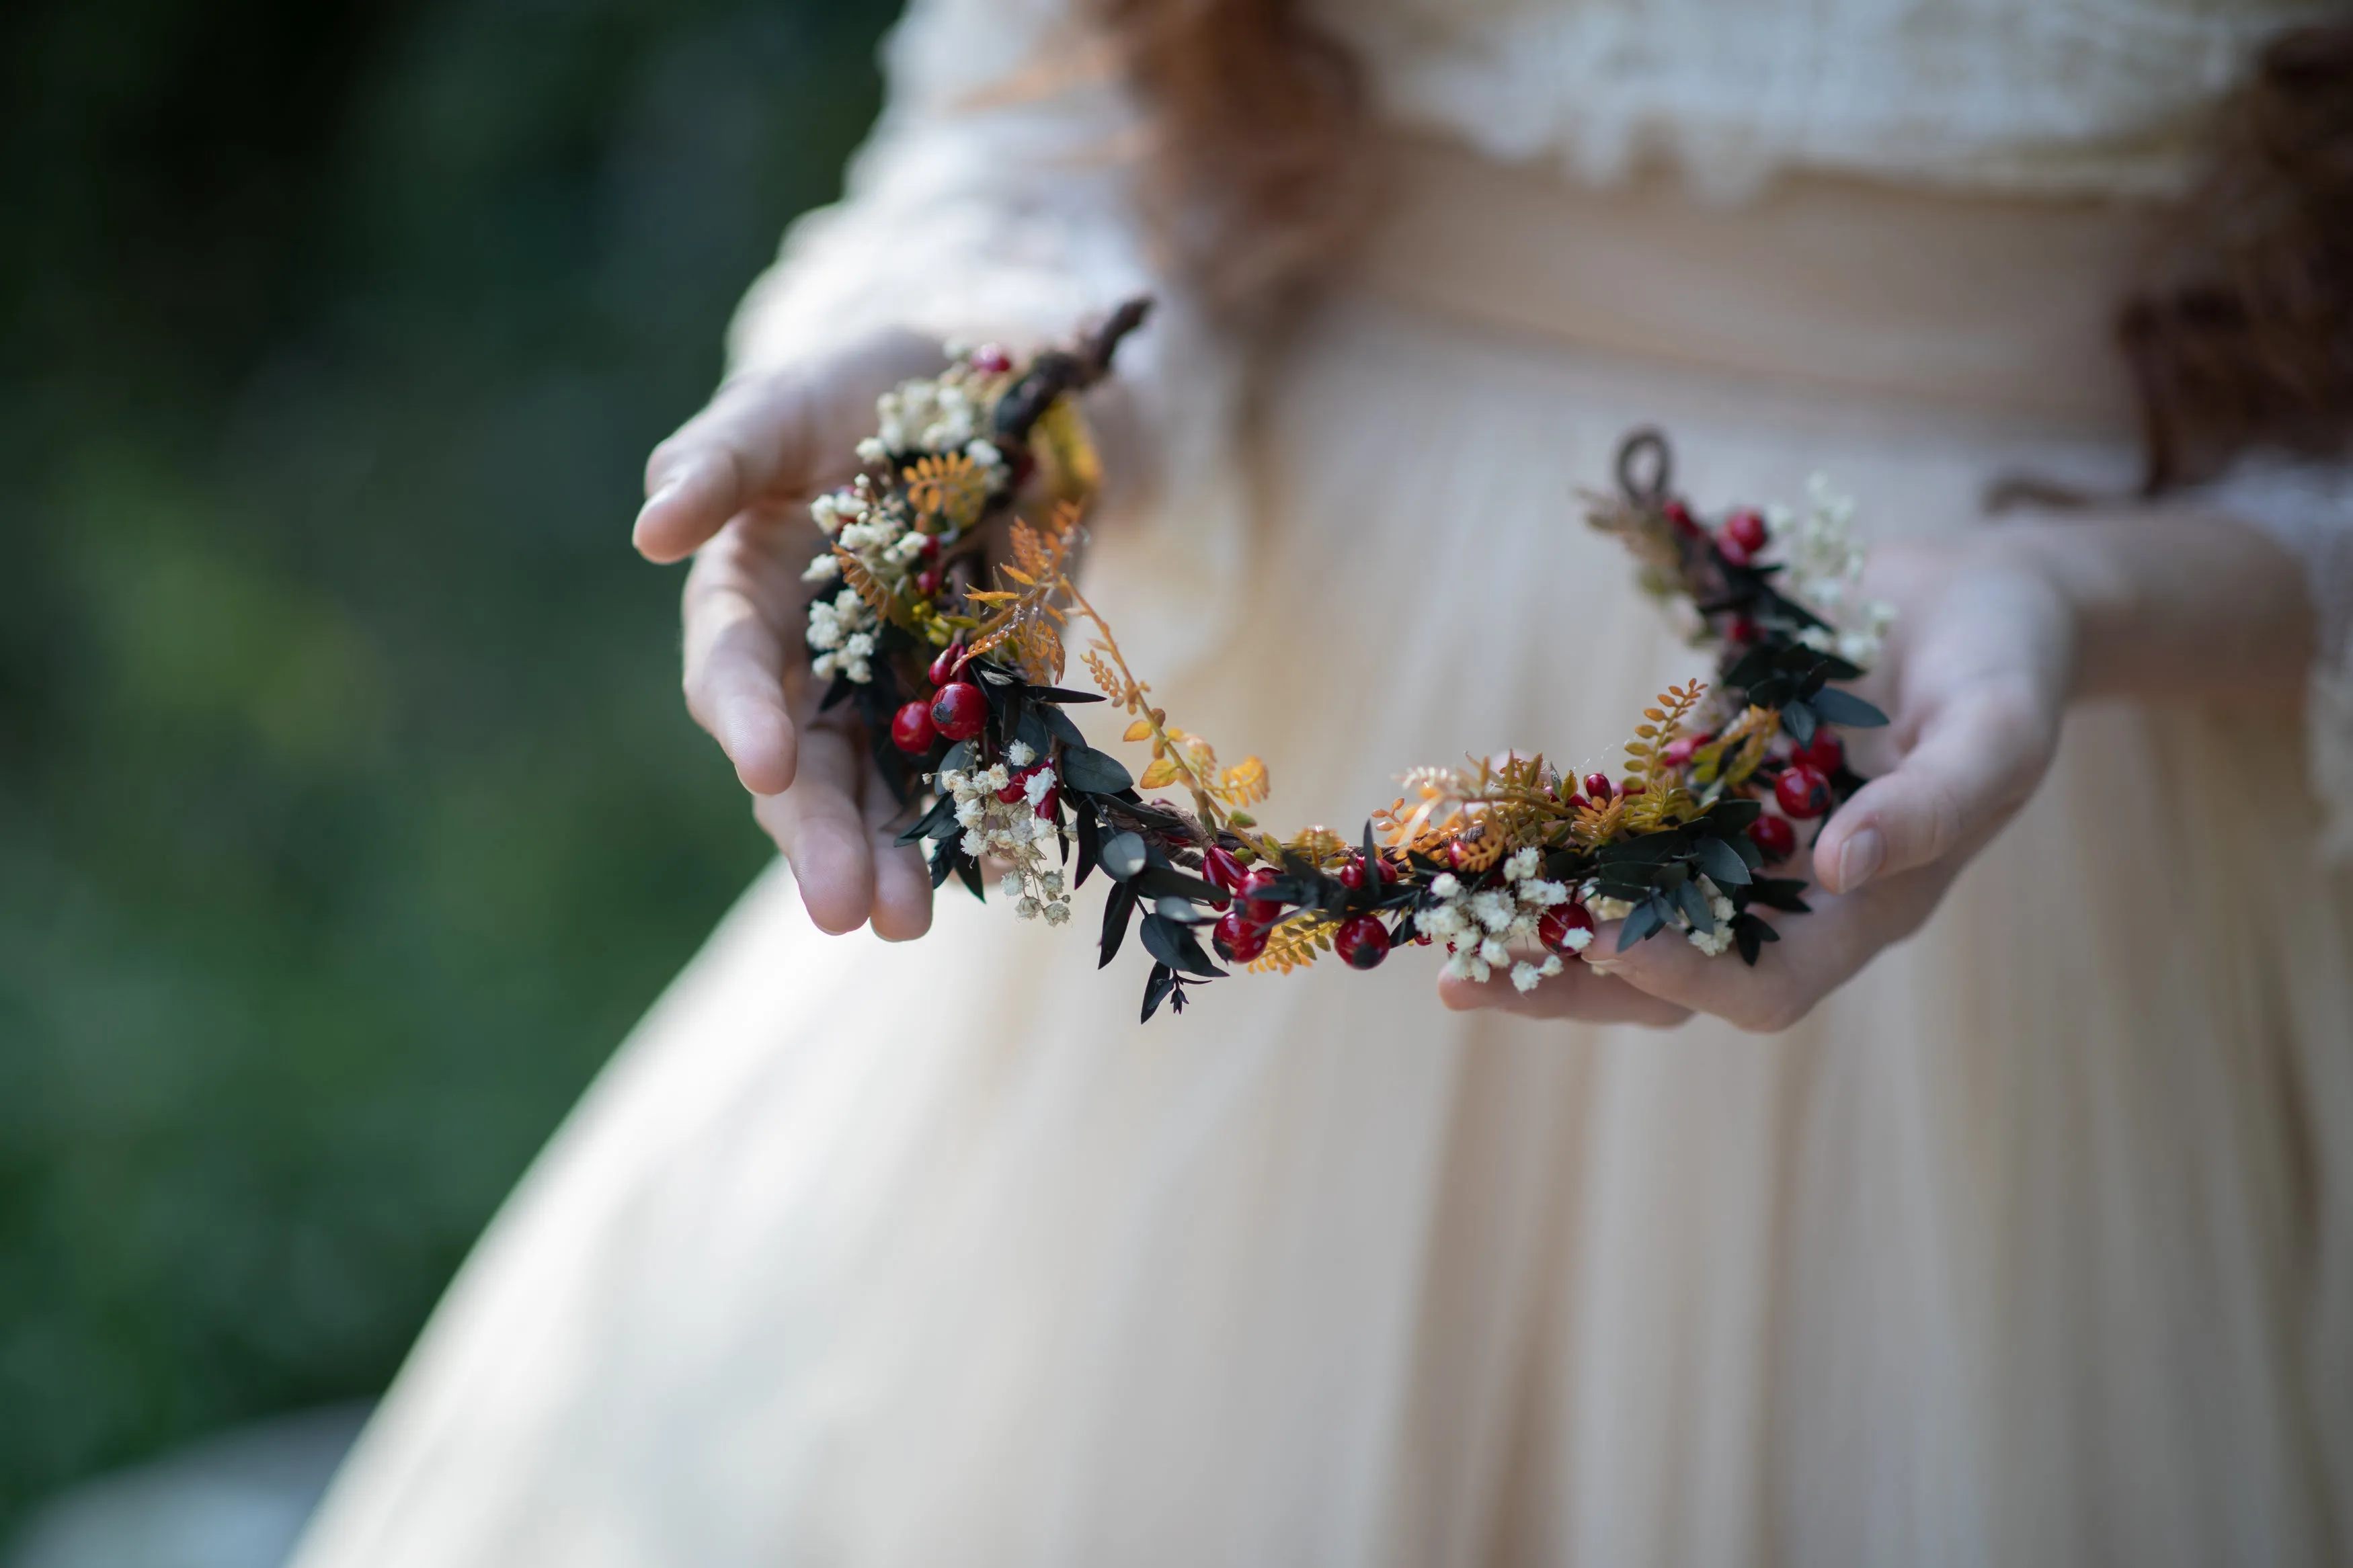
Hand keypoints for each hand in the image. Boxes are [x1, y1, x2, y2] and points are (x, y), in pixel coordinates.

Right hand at [636, 328, 946, 939]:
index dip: (747, 716)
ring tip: (903, 923)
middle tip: (839, 907)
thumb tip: (651, 529)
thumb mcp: (793, 402)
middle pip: (805, 762)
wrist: (1004, 398)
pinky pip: (983, 775)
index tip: (761, 764)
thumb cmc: (868, 389)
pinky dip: (987, 823)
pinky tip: (997, 872)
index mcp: (752, 597)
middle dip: (817, 834)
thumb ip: (722, 457)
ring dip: (893, 858)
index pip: (736, 670)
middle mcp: (818, 666)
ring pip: (884, 792)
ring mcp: (902, 695)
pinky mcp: (989, 705)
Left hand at [1439, 534, 2078, 1030]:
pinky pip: (1619, 837)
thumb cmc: (2005, 662)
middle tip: (1463, 978)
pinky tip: (1485, 833)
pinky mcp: (1704, 791)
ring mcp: (1743, 846)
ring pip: (1627, 915)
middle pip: (1669, 978)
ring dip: (1540, 925)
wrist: (1977, 599)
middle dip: (1567, 979)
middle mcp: (1794, 895)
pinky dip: (1557, 842)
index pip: (1766, 985)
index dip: (1685, 980)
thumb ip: (1934, 803)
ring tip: (1446, 925)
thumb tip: (1839, 866)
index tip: (1605, 946)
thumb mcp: (1997, 727)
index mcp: (1867, 907)